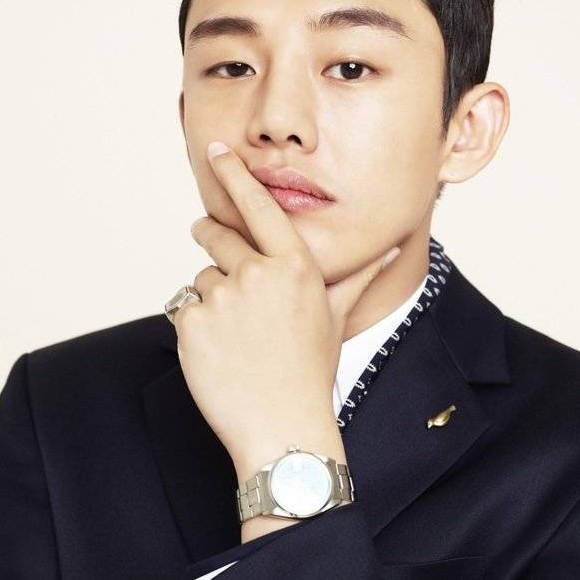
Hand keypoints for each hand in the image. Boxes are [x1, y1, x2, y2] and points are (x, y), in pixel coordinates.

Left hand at [174, 140, 400, 475]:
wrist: (283, 428)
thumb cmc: (311, 372)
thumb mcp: (335, 316)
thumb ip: (358, 275)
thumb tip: (396, 247)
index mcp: (296, 267)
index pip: (260, 208)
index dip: (235, 177)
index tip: (217, 152)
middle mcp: (258, 275)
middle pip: (217, 238)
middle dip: (211, 239)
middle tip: (215, 252)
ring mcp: (222, 299)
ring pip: (201, 281)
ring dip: (211, 301)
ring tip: (237, 338)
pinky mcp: (192, 325)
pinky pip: (184, 310)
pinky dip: (196, 328)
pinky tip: (219, 354)